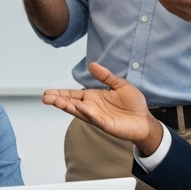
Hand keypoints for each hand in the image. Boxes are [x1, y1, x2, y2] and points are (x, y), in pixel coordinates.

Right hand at [43, 61, 161, 152]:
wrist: (145, 119)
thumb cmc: (133, 104)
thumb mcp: (119, 84)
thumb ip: (105, 76)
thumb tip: (91, 64)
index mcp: (93, 97)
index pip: (73, 94)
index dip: (61, 93)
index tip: (47, 92)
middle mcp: (91, 107)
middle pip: (71, 103)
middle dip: (58, 100)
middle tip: (45, 98)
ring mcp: (97, 117)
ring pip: (79, 111)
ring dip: (68, 107)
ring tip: (56, 102)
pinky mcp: (106, 125)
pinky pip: (94, 118)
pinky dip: (86, 113)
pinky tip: (79, 107)